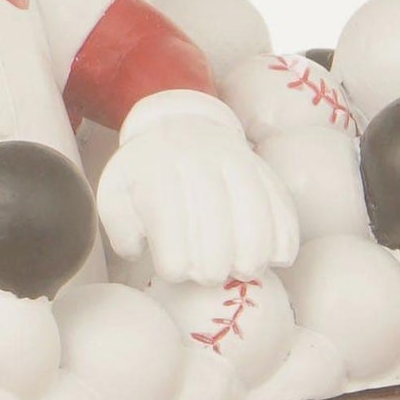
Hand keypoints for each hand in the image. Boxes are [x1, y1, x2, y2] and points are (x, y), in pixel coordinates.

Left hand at [98, 93, 301, 285]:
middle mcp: (201, 170)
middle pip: (216, 236)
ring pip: (256, 221)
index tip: (173, 269)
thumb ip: (121, 229)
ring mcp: (238, 167)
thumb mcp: (116, 194)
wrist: (181, 125)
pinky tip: (278, 257)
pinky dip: (284, 237)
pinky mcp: (265, 172)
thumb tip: (138, 252)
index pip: (171, 238)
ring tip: (243, 269)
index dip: (174, 265)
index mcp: (159, 179)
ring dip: (251, 257)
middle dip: (212, 267)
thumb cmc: (145, 173)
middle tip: (209, 275)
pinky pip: (282, 206)